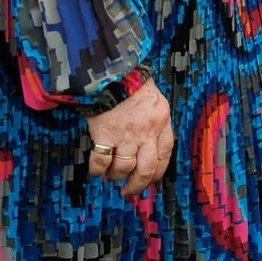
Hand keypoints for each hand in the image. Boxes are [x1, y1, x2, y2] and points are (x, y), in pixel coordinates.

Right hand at [86, 78, 173, 196]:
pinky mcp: (105, 135)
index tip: (150, 180)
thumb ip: (154, 122)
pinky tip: (96, 171)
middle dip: (138, 185)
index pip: (165, 156)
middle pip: (147, 169)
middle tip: (130, 191)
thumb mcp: (154, 99)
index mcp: (162, 122)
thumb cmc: (132, 81)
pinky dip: (98, 170)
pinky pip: (102, 161)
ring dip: (117, 176)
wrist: (112, 69)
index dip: (157, 172)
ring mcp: (126, 135)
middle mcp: (147, 132)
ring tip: (111, 177)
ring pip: (124, 168)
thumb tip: (148, 146)